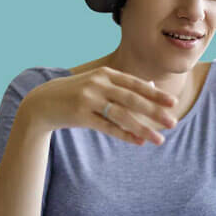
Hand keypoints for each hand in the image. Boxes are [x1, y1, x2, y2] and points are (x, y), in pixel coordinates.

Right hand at [21, 66, 178, 145]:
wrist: (42, 102)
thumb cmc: (77, 93)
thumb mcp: (99, 83)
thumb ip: (124, 84)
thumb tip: (152, 85)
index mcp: (105, 73)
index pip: (135, 84)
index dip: (155, 93)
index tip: (172, 103)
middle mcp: (98, 83)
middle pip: (132, 99)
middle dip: (154, 111)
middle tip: (173, 122)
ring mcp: (88, 99)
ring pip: (122, 115)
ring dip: (143, 128)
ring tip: (159, 139)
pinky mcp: (80, 115)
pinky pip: (107, 127)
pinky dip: (125, 135)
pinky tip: (139, 142)